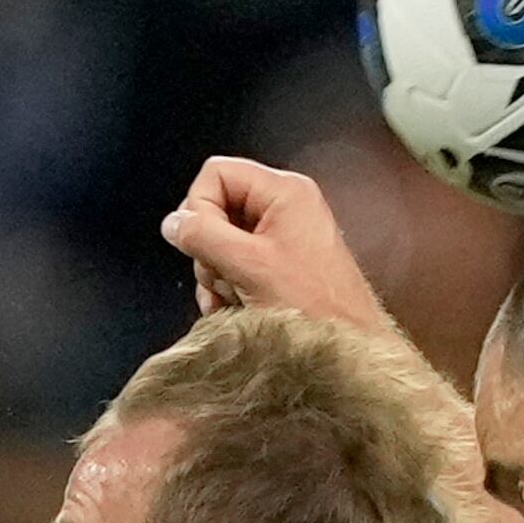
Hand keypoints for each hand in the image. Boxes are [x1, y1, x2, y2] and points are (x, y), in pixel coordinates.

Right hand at [160, 157, 384, 330]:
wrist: (350, 348)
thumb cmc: (317, 307)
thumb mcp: (249, 265)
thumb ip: (203, 236)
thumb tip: (173, 224)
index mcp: (284, 191)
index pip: (216, 174)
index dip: (200, 208)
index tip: (205, 244)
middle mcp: (283, 207)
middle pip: (215, 209)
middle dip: (209, 250)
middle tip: (226, 277)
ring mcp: (281, 236)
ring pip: (219, 242)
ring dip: (216, 275)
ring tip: (236, 299)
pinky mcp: (278, 263)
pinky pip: (234, 264)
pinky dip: (227, 287)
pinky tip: (236, 308)